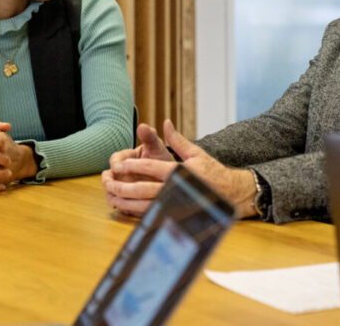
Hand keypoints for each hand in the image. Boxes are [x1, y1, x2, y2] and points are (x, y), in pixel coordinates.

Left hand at [102, 120, 257, 218]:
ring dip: (125, 202)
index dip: (133, 165)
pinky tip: (126, 209)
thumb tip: (165, 123)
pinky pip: (152, 216)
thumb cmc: (213, 172)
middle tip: (108, 182)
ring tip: (111, 197)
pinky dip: (136, 213)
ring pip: (144, 206)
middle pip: (143, 189)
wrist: (231, 194)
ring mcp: (174, 205)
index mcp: (179, 172)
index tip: (118, 164)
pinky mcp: (175, 216)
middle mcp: (175, 189)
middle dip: (122, 186)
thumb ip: (177, 140)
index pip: (151, 167)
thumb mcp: (196, 153)